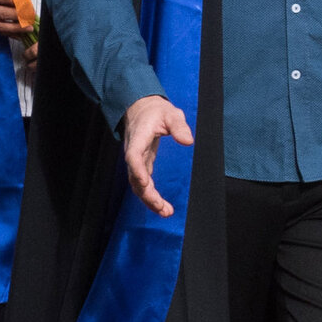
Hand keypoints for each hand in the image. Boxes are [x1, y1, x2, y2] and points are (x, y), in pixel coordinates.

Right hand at [119, 96, 190, 217]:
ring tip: (165, 212)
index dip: (137, 170)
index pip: (134, 156)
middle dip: (147, 194)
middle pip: (135, 177)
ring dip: (149, 199)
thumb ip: (179, 126)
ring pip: (137, 184)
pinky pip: (143, 183)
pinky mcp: (142, 163)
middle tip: (162, 208)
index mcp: (139, 138)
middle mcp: (134, 152)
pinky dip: (150, 195)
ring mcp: (137, 160)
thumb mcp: (171, 113)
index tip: (145, 183)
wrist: (141, 108)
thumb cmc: (156, 111)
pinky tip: (162, 206)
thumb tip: (188, 141)